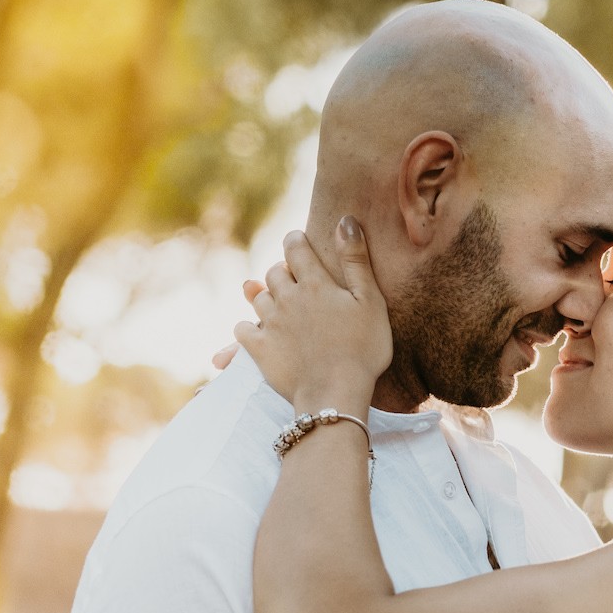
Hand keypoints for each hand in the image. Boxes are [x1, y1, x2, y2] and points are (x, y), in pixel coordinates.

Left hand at [232, 218, 390, 409]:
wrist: (336, 393)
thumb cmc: (363, 349)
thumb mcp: (370, 301)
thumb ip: (356, 260)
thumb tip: (345, 220)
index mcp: (315, 283)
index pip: (295, 248)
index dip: (295, 241)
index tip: (298, 241)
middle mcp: (287, 298)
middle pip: (274, 273)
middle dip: (282, 271)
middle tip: (291, 278)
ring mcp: (270, 323)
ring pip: (257, 298)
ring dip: (263, 295)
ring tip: (273, 301)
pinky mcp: (258, 349)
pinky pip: (242, 330)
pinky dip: (247, 328)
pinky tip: (254, 330)